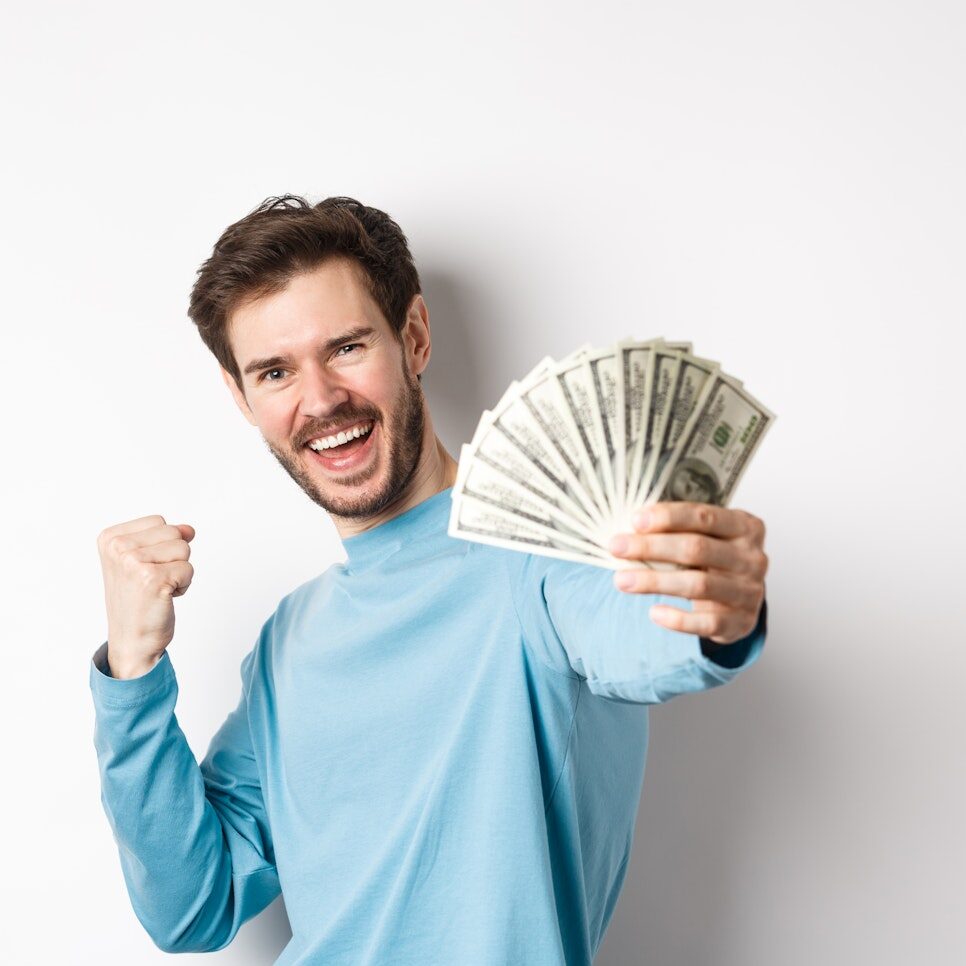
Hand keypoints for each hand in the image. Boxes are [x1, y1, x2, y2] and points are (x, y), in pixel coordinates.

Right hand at [97, 515, 195, 676]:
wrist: (132, 641)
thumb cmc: (138, 602)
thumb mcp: (144, 561)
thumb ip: (165, 539)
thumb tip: (189, 530)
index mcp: (110, 538)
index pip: (159, 521)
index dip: (161, 546)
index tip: (143, 569)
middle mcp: (118, 548)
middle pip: (174, 533)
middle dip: (173, 558)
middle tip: (152, 581)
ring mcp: (133, 562)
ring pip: (184, 549)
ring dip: (179, 571)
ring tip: (157, 589)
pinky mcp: (153, 579)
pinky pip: (189, 569)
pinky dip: (183, 585)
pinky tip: (163, 598)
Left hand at [607, 502, 767, 644]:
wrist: (741, 598)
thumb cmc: (714, 558)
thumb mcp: (706, 536)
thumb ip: (678, 528)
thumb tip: (631, 525)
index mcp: (745, 527)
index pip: (704, 516)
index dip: (667, 517)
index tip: (634, 521)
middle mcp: (752, 558)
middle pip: (696, 549)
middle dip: (651, 547)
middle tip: (616, 547)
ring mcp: (749, 592)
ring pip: (697, 585)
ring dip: (653, 581)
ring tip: (621, 581)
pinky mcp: (741, 622)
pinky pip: (706, 622)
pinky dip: (677, 619)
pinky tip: (654, 613)